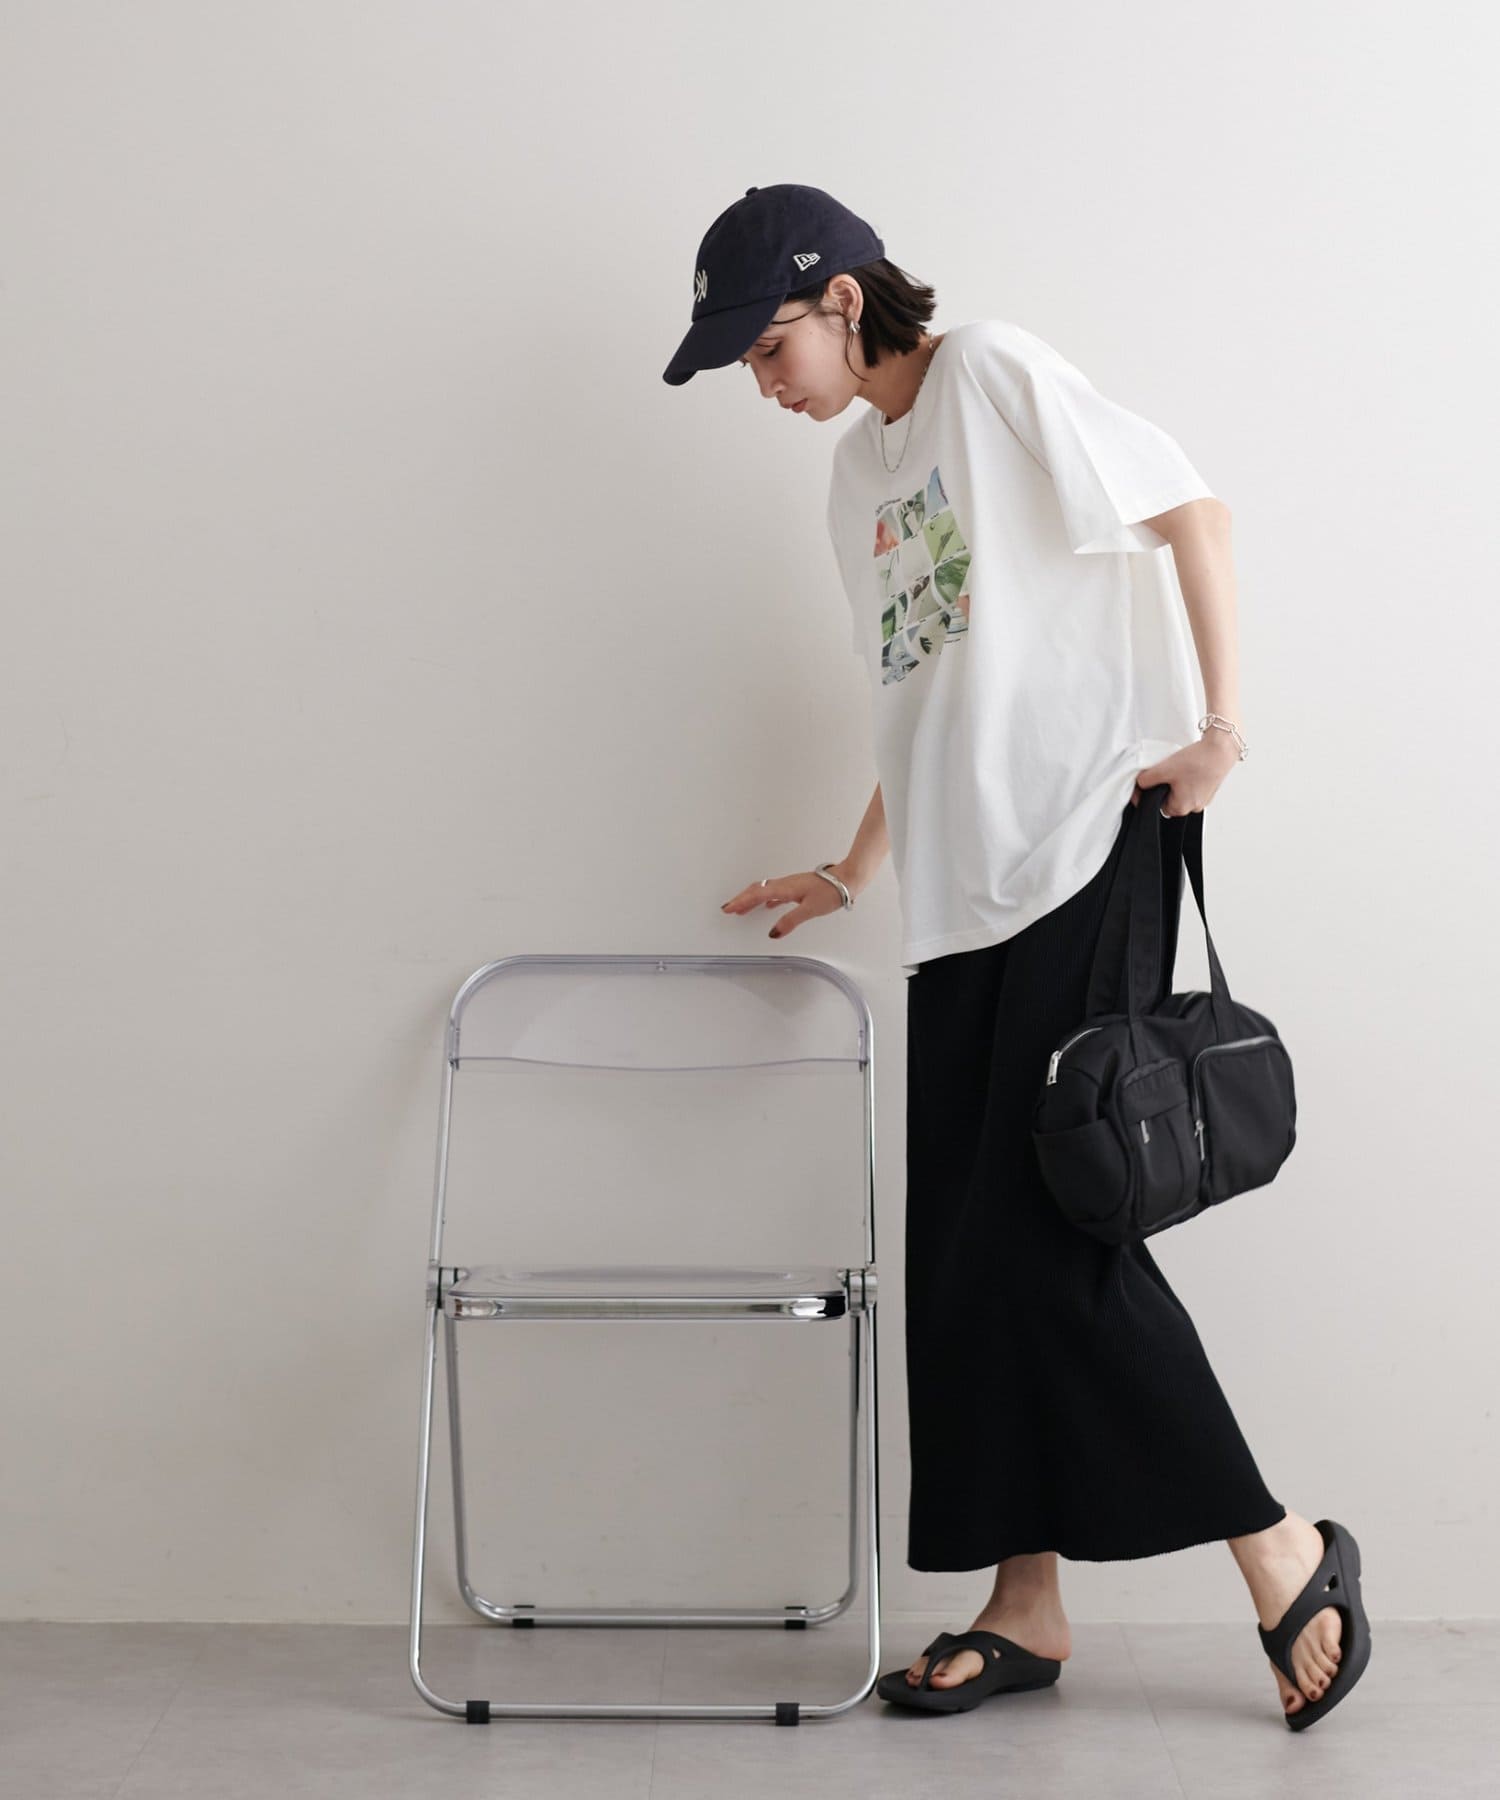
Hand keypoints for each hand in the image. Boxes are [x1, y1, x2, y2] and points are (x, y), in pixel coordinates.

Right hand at [720, 867, 851, 939]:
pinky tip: (768, 905)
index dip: (741, 902)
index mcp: (785, 888)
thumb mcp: (810, 910)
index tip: (729, 908)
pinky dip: (766, 898)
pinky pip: (775, 892)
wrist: (847, 880)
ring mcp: (791, 885)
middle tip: (729, 908)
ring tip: (742, 908)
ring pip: (765, 891)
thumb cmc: (832, 891)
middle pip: (757, 890)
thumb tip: (774, 932)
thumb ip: (790, 921)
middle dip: (741, 899)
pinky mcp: (797, 887)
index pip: (757, 895)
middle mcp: (785, 884)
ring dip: (751, 898)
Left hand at [1131, 732, 1239, 814]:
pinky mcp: (1210, 788)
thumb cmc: (1198, 761)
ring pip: (1181, 792)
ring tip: (1179, 767)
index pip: (1157, 805)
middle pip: (1169, 799)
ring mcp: (1204, 798)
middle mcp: (1194, 807)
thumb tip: (1139, 784)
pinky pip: (1193, 786)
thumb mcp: (1164, 769)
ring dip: (1176, 781)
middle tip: (1166, 770)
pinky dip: (1188, 778)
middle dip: (1164, 786)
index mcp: (1181, 808)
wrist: (1221, 748)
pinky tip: (1189, 766)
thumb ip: (1146, 780)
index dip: (1149, 792)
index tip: (1147, 781)